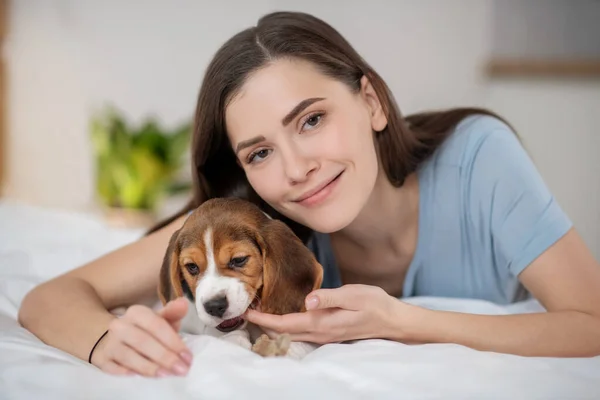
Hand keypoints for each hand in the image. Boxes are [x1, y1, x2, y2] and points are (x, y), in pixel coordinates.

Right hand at [91, 297, 192, 376]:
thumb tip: (184, 303)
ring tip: (165, 375)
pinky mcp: (102, 359)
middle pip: (143, 341)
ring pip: (128, 356)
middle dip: (164, 357)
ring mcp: (109, 343)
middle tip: (181, 370)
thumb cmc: (144, 331)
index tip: (187, 357)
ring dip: (148, 367)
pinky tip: (138, 378)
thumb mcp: (160, 320)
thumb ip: (173, 313)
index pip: (156, 325)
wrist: (113, 340)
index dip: (173, 341)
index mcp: (137, 313)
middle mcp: (120, 326)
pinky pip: (112, 367)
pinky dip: (125, 373)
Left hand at [245, 284, 406, 343]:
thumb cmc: (374, 304)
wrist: (391, 320)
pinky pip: (301, 332)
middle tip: (245, 311)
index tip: (247, 312)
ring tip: (258, 313)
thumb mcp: (353, 294)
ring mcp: (324, 335)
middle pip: (284, 332)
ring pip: (291, 334)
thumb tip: (308, 300)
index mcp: (322, 322)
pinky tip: (282, 316)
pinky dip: (286, 325)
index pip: (286, 324)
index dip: (264, 320)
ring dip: (273, 326)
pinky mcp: (328, 332)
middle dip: (263, 324)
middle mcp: (320, 332)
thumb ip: (330, 297)